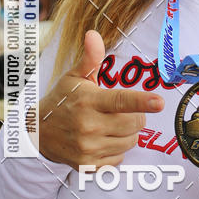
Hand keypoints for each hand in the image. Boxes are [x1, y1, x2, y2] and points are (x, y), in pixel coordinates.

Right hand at [38, 29, 163, 167]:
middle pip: (134, 123)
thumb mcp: (74, 77)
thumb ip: (90, 58)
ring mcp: (88, 148)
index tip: (159, 102)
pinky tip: (103, 140)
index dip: (142, 101)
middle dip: (136, 116)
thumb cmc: (62, 101)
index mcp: (88, 101)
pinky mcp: (89, 165)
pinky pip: (119, 158)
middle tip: (122, 111)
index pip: (120, 101)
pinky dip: (117, 150)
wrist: (39, 133)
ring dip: (128, 133)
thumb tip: (94, 34)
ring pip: (130, 141)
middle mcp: (89, 126)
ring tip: (110, 125)